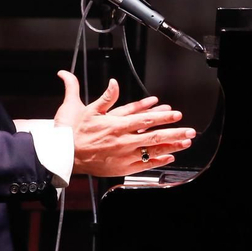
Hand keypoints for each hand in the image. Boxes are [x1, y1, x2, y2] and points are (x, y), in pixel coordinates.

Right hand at [54, 72, 193, 177]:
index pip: (144, 119)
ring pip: (151, 151)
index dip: (162, 116)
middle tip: (190, 131)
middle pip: (154, 136)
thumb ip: (102, 95)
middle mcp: (122, 140)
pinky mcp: (120, 167)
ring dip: (170, 147)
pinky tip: (169, 158)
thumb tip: (113, 82)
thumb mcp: (82, 107)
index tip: (175, 113)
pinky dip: (157, 161)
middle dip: (174, 133)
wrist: (61, 155)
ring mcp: (122, 155)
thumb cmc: (70, 131)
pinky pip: (143, 165)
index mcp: (114, 124)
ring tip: (185, 143)